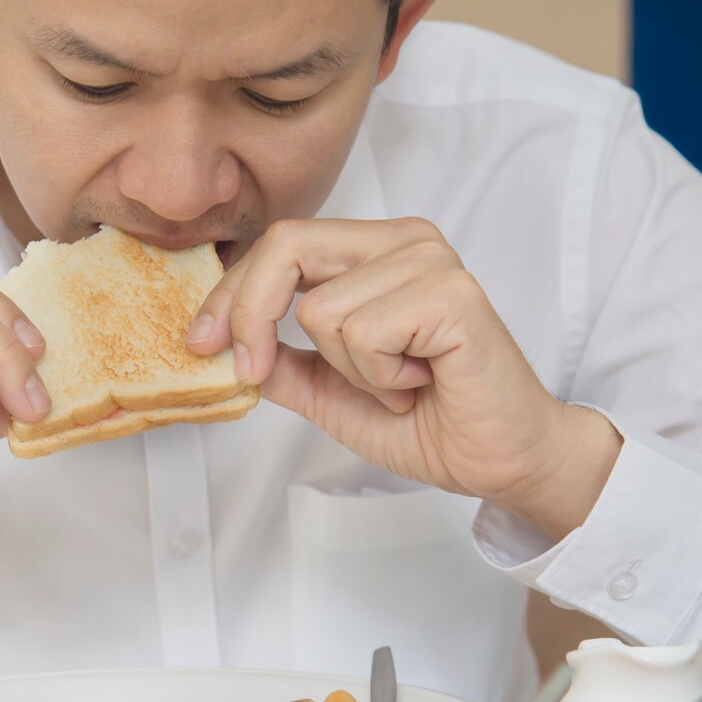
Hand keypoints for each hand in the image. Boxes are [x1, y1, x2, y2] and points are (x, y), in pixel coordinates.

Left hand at [187, 218, 620, 539]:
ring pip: (321, 308)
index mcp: (376, 251)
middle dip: (250, 314)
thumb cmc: (431, 421)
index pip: (280, 244)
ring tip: (395, 384)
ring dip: (347, 370)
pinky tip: (418, 383)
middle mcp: (405, 241)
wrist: (501, 460)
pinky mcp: (452, 296)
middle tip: (252, 371)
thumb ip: (280, 361)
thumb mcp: (329, 392)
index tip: (200, 343)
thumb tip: (220, 344)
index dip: (229, 294)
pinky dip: (378, 377)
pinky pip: (362, 332)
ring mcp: (431, 262)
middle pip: (287, 244)